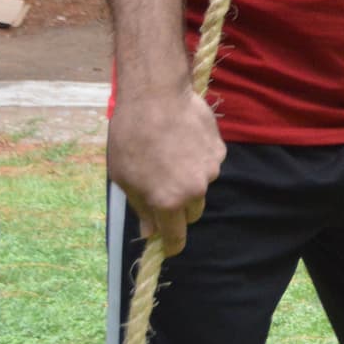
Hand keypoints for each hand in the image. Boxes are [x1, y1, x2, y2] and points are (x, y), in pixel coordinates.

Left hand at [105, 84, 225, 255]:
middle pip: (192, 212)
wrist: (156, 96)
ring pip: (201, 186)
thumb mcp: (124, 177)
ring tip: (170, 154)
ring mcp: (210, 169)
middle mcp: (194, 190)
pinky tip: (182, 140)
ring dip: (188, 179)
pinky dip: (197, 159)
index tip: (168, 247)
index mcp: (168, 201)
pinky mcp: (219, 150)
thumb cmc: (131, 137)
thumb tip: (150, 231)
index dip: (172, 245)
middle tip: (162, 187)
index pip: (176, 236)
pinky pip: (208, 164)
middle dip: (179, 208)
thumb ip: (141, 207)